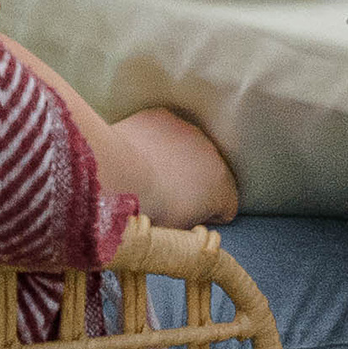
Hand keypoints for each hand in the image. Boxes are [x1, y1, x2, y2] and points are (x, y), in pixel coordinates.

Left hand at [106, 109, 240, 227]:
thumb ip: (192, 225)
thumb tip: (187, 220)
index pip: (226, 208)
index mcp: (223, 187)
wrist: (120, 176)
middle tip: (166, 197)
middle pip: (209, 173)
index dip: (207, 216)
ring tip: (148, 175)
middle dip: (194, 183)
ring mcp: (189, 130)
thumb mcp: (177, 232)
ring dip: (175, 159)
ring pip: (188, 148)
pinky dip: (155, 140)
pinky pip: (163, 131)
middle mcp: (214, 154)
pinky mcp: (165, 116)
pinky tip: (137, 154)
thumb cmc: (149, 210)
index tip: (187, 218)